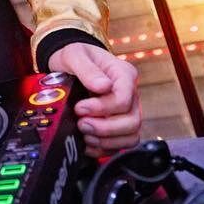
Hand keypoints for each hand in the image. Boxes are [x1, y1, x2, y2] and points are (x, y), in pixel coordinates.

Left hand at [47, 42, 141, 156]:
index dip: (103, 108)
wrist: (70, 63)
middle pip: (132, 121)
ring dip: (107, 141)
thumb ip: (87, 69)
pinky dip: (105, 148)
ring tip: (85, 135)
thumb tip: (102, 86)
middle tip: (82, 125)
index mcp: (124, 74)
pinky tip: (88, 144)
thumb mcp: (75, 55)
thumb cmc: (76, 56)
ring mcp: (127, 110)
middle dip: (105, 128)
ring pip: (131, 135)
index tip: (80, 108)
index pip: (124, 98)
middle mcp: (130, 94)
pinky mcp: (119, 124)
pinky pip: (121, 144)